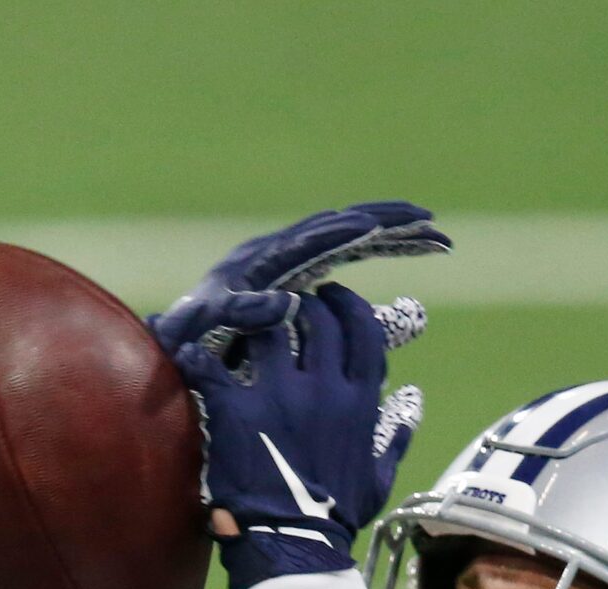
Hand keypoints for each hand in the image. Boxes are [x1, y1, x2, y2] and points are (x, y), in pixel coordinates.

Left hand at [151, 200, 449, 353]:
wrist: (173, 345)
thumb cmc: (185, 337)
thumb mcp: (206, 326)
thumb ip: (241, 313)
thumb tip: (287, 304)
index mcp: (263, 260)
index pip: (317, 238)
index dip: (352, 232)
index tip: (385, 229)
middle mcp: (280, 253)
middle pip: (344, 227)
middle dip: (387, 224)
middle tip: (431, 225)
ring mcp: (292, 264)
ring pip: (352, 239)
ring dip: (392, 237)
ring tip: (434, 238)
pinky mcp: (299, 279)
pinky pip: (347, 258)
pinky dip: (378, 253)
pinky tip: (405, 255)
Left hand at [170, 285, 425, 588]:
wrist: (293, 548)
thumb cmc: (334, 518)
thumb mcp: (378, 477)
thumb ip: (397, 434)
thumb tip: (412, 401)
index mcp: (359, 400)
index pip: (362, 329)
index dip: (346, 305)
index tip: (332, 298)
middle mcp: (323, 388)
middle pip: (316, 319)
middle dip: (303, 304)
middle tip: (288, 304)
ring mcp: (277, 396)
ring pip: (267, 328)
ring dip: (256, 319)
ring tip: (245, 320)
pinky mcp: (236, 411)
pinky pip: (211, 364)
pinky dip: (198, 354)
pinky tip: (193, 351)